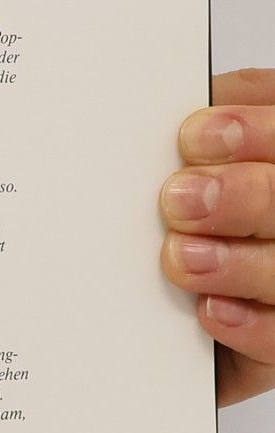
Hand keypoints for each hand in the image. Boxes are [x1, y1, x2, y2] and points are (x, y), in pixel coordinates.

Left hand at [161, 69, 274, 405]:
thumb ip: (214, 126)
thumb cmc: (197, 216)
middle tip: (179, 200)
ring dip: (236, 264)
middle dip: (240, 197)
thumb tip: (192, 106)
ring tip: (183, 257)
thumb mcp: (207, 154)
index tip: (196, 137)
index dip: (254, 133)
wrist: (177, 306)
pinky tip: (209, 311)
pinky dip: (246, 326)